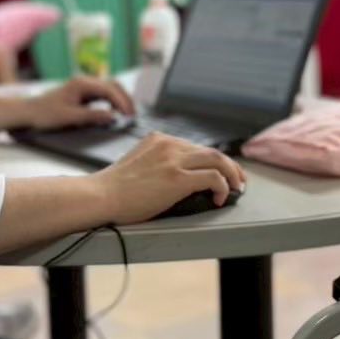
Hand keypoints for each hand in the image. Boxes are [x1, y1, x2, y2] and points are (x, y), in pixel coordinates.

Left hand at [27, 77, 133, 130]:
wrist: (28, 111)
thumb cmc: (45, 114)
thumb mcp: (69, 117)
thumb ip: (92, 116)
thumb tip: (112, 116)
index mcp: (82, 84)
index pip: (109, 90)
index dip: (121, 102)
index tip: (128, 115)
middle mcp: (84, 81)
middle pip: (112, 85)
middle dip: (125, 99)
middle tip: (132, 114)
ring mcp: (84, 85)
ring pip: (109, 88)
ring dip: (120, 99)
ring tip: (127, 113)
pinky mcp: (82, 92)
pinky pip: (102, 93)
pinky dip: (112, 101)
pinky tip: (115, 110)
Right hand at [94, 133, 247, 224]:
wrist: (100, 196)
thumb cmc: (114, 189)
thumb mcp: (138, 163)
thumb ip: (159, 163)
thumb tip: (181, 179)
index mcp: (159, 139)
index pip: (195, 147)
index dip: (213, 161)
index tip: (220, 172)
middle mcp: (169, 144)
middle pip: (212, 151)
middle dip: (230, 166)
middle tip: (239, 180)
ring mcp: (174, 160)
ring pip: (218, 160)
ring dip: (232, 175)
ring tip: (236, 189)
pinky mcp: (177, 178)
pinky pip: (213, 178)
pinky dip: (222, 187)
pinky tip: (219, 199)